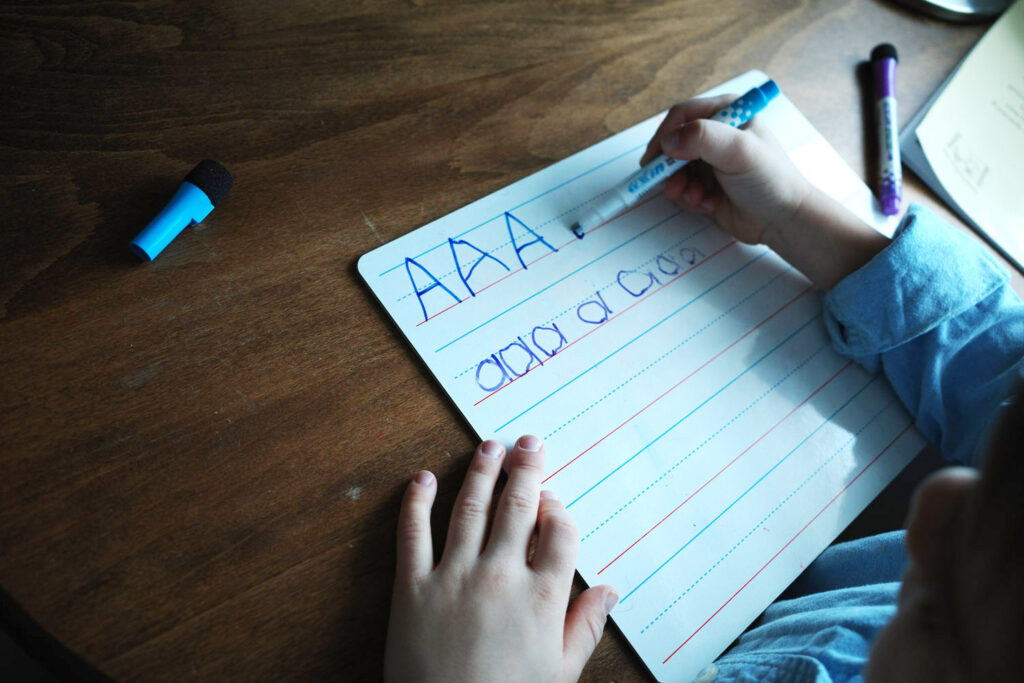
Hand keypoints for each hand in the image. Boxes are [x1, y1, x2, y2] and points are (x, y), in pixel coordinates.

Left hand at [384, 435, 617, 682]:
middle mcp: (500, 575)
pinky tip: (422, 479)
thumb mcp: (560, 673)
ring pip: (470, 508)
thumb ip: (585, 627)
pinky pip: (413, 534)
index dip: (558, 509)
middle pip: (518, 507)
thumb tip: (609, 591)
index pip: (558, 532)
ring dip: (480, 472)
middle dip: (525, 469)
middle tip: (528, 442)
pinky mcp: (413, 587)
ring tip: (488, 447)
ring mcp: (454, 576)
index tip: (553, 499)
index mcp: (541, 597)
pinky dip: (416, 502)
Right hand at [640, 94, 812, 245]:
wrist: (782, 220)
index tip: (653, 159)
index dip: (665, 135)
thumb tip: (667, 142)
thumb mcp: (738, 150)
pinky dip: (689, 199)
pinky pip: (682, 189)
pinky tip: (708, 205)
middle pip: (674, 145)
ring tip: (697, 198)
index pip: (682, 115)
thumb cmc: (768, 178)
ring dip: (680, 187)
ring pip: (674, 170)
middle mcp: (716, 134)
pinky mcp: (706, 185)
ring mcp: (710, 161)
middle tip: (673, 187)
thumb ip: (702, 138)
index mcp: (726, 113)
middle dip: (670, 169)